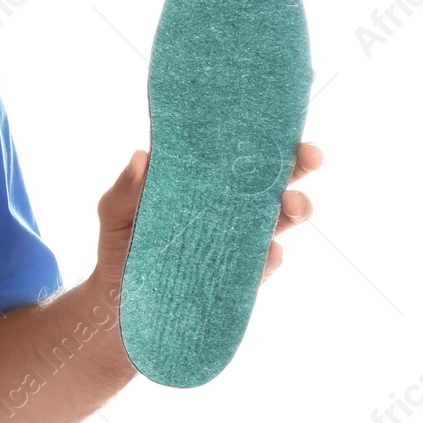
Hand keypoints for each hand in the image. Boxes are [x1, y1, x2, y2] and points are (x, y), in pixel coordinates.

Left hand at [94, 140, 323, 296]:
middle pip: (273, 181)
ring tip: (292, 203)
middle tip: (308, 155)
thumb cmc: (120, 245)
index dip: (264, 136)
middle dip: (298, 165)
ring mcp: (238, 243)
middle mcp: (229, 209)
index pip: (238, 154)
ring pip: (279, 221)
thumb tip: (142, 157)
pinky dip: (269, 257)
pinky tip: (269, 251)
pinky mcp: (239, 278)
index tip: (283, 121)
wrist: (119, 302)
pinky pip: (262, 265)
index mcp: (203, 183)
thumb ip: (126, 189)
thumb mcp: (114, 213)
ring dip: (294, 208)